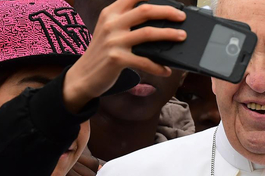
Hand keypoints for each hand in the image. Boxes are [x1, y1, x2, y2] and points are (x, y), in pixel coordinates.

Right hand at [63, 0, 186, 111]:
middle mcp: (112, 23)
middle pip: (145, 10)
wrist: (83, 76)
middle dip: (167, 12)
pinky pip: (144, 60)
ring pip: (148, 33)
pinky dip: (158, 66)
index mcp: (111, 12)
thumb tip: (156, 18)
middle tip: (181, 16)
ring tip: (181, 37)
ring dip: (168, 35)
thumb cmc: (101, 52)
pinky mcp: (117, 59)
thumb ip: (126, 20)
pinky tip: (166, 70)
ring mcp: (114, 41)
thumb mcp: (109, 30)